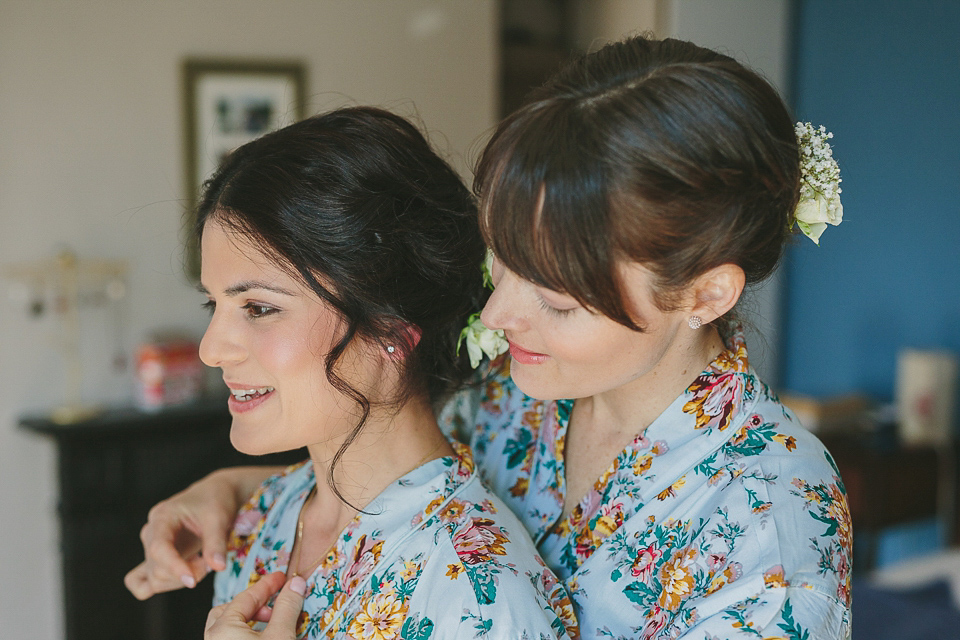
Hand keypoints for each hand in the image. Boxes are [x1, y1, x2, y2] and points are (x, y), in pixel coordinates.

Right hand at [124, 466, 276, 598]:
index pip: (158, 548)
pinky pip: (143, 583)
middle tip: (211, 562)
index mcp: (162, 517)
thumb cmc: (216, 500)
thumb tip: (218, 567)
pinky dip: (165, 585)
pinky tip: (188, 574)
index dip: (174, 567)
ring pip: (154, 579)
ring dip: (180, 580)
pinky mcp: (157, 558)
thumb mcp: (220, 517)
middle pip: (156, 569)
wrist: (216, 495)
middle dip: (186, 573)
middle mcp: (151, 532)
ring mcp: (151, 547)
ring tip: (204, 563)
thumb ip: (217, 543)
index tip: (193, 580)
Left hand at [205, 572, 305, 639]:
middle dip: (254, 604)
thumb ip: (287, 608)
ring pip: (229, 628)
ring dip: (251, 621)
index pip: (246, 597)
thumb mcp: (280, 636)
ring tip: (273, 624)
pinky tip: (264, 639)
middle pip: (230, 611)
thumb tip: (295, 583)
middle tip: (275, 607)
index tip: (282, 578)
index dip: (267, 585)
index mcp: (222, 629)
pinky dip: (247, 635)